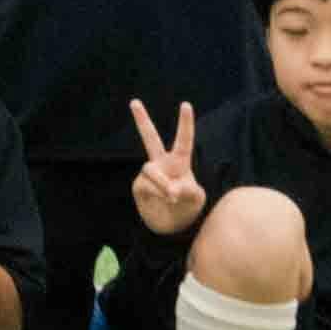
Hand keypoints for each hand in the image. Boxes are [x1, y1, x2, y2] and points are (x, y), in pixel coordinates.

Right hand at [123, 97, 207, 235]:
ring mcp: (148, 175)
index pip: (184, 140)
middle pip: (150, 138)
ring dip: (162, 184)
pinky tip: (164, 201)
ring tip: (172, 197)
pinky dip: (158, 193)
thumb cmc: (188, 208)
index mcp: (180, 163)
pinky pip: (147, 185)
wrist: (172, 228)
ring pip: (151, 171)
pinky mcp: (139, 187)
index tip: (186, 105)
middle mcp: (161, 165)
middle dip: (142, 120)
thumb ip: (187, 189)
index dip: (185, 123)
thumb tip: (169, 189)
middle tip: (134, 101)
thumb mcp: (196, 198)